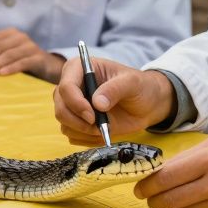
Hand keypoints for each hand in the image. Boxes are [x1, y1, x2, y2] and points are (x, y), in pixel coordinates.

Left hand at [0, 28, 64, 80]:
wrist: (49, 68)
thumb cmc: (24, 61)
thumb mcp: (7, 56)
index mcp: (10, 34)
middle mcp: (20, 37)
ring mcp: (31, 47)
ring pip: (8, 54)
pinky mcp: (39, 58)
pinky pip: (23, 62)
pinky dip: (11, 68)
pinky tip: (1, 74)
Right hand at [52, 57, 174, 144]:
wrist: (146, 105)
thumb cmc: (140, 87)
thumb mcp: (132, 83)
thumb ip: (115, 89)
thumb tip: (97, 104)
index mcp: (80, 68)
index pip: (66, 87)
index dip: (76, 103)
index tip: (92, 116)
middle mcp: (72, 86)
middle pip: (60, 108)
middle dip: (78, 122)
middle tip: (99, 126)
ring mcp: (73, 106)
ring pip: (64, 124)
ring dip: (85, 132)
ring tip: (105, 127)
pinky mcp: (77, 122)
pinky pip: (73, 136)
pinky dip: (88, 139)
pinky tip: (104, 132)